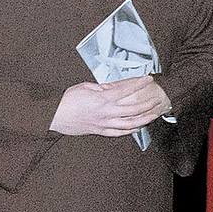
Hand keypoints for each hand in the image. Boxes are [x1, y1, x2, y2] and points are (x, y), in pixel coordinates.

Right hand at [49, 76, 171, 135]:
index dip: (139, 83)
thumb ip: (105, 88)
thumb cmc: (67, 100)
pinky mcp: (101, 131)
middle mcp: (106, 112)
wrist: (54, 116)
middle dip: (148, 103)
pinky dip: (131, 130)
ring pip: (130, 123)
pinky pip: (120, 132)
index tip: (149, 79)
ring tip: (154, 114)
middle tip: (158, 98)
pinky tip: (139, 127)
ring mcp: (105, 123)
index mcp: (103, 99)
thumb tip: (118, 85)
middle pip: (134, 109)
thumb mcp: (87, 87)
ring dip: (145, 118)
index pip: (126, 90)